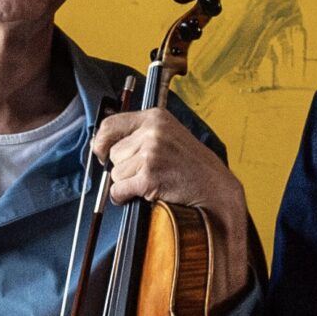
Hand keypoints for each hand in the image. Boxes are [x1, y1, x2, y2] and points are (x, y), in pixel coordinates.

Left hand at [90, 108, 253, 302]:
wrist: (216, 190)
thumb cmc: (193, 168)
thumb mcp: (169, 137)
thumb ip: (140, 135)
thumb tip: (100, 146)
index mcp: (156, 118)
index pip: (109, 125)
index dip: (101, 141)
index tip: (101, 152)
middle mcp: (152, 132)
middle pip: (113, 153)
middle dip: (125, 167)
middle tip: (151, 171)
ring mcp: (151, 154)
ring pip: (115, 173)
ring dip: (129, 183)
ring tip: (155, 181)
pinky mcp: (148, 177)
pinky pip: (118, 190)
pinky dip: (126, 197)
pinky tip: (148, 194)